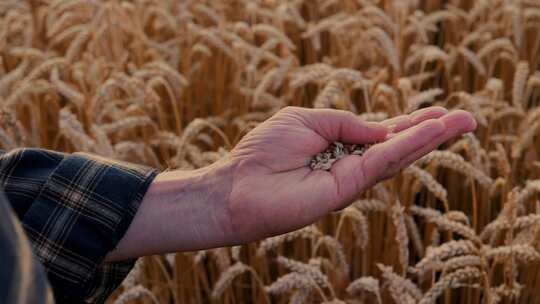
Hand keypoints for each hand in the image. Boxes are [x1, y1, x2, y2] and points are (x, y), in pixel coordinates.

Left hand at [107, 106, 475, 260]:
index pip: (381, 133)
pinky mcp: (345, 189)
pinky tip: (429, 133)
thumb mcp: (305, 120)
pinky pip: (380, 163)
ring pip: (397, 155)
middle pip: (398, 145)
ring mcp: (349, 178)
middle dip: (432, 132)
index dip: (409, 123)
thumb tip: (379, 128)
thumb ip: (343, 122)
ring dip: (429, 138)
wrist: (238, 185)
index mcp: (337, 143)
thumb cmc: (263, 152)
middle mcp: (348, 163)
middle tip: (466, 119)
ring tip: (460, 123)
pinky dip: (405, 147)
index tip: (438, 113)